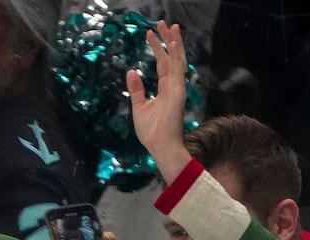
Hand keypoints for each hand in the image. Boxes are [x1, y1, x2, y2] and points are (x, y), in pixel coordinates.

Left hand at [125, 22, 191, 183]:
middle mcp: (173, 85)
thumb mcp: (139, 106)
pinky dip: (176, 54)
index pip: (163, 64)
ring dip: (174, 42)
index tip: (150, 34)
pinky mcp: (178, 91)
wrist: (159, 146)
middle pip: (171, 57)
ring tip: (169, 26)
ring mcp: (177, 87)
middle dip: (167, 40)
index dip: (158, 48)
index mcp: (165, 89)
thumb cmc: (151, 132)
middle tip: (162, 22)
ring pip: (176, 59)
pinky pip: (177, 69)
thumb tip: (131, 71)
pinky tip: (173, 42)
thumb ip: (136, 89)